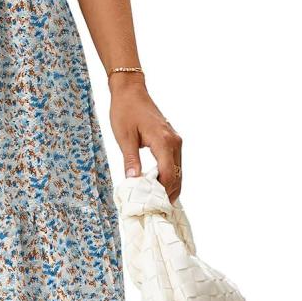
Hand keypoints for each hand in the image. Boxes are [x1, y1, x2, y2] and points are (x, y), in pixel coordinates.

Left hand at [108, 74, 181, 202]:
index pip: (168, 175)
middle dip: (167, 193)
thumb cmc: (125, 111)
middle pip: (177, 176)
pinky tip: (157, 186)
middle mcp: (175, 142)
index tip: (152, 206)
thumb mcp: (124, 137)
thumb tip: (134, 182)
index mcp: (164, 141)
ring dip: (169, 186)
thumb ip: (130, 160)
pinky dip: (168, 176)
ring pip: (177, 170)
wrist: (130, 91)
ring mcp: (175, 141)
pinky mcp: (172, 140)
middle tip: (155, 209)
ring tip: (156, 201)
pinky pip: (174, 163)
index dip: (162, 193)